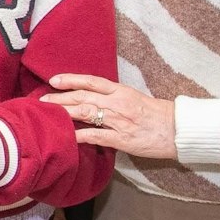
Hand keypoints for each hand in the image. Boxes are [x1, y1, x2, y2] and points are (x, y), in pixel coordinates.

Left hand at [44, 73, 178, 160]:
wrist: (177, 130)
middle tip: (42, 100)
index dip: (71, 79)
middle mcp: (117, 102)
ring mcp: (118, 120)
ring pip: (86, 113)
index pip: (91, 82)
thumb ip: (114, 98)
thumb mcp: (135, 99)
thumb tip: (94, 99)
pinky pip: (97, 136)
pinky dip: (80, 135)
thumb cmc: (157, 115)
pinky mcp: (121, 139)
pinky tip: (67, 136)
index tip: (54, 80)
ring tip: (48, 114)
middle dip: (61, 98)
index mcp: (121, 91)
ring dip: (65, 113)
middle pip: (83, 96)